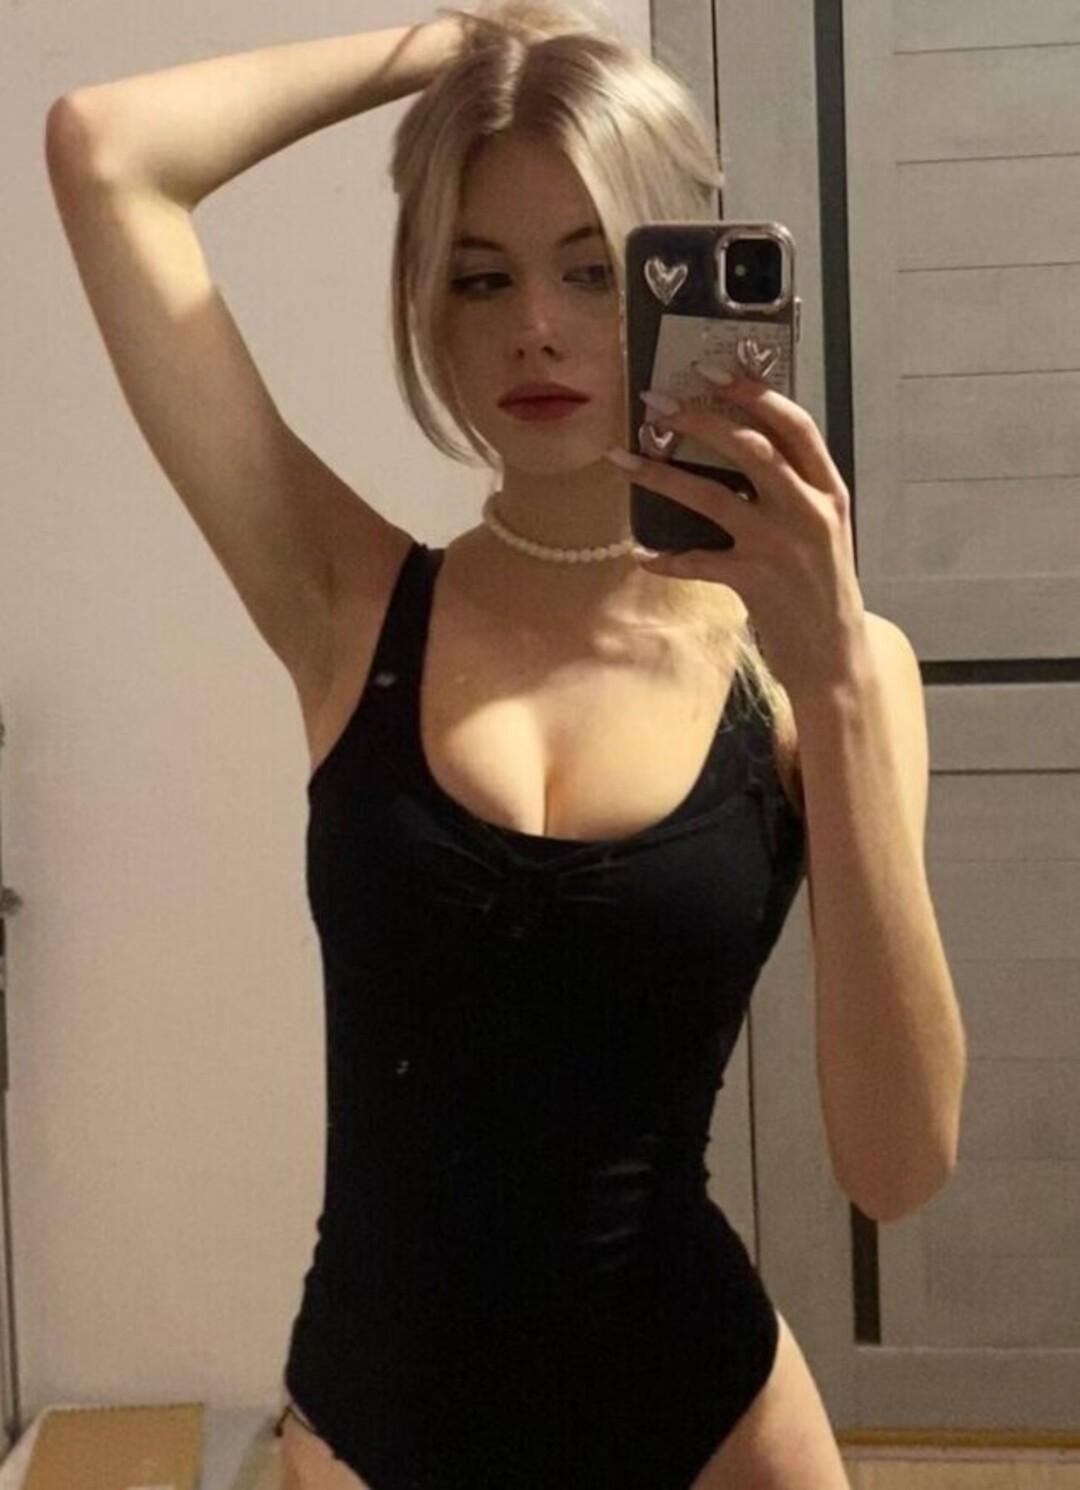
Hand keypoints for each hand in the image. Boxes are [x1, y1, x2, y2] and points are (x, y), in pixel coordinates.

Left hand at [604, 371, 867, 703]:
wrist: (835, 656)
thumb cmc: (821, 589)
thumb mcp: (822, 530)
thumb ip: (793, 491)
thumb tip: (738, 450)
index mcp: (828, 490)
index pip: (795, 425)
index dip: (753, 393)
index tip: (712, 371)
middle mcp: (809, 510)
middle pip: (752, 447)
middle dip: (700, 419)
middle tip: (656, 404)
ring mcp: (782, 545)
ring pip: (713, 496)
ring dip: (662, 475)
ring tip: (623, 460)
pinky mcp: (755, 581)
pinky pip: (698, 561)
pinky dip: (667, 559)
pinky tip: (642, 556)